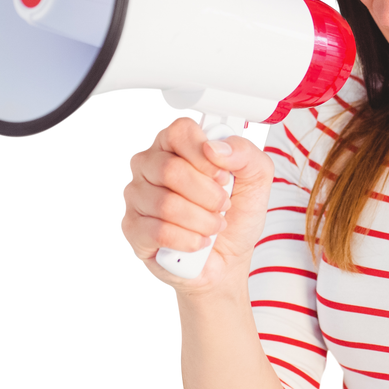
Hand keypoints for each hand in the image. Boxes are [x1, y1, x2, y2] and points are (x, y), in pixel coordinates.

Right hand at [119, 114, 275, 293]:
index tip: (223, 175)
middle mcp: (149, 166)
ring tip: (214, 226)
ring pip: (166, 204)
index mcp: (177, 146)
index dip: (203, 154)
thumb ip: (245, 154)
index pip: (178, 131)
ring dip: (203, 221)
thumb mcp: (256, 180)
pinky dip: (190, 240)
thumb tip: (216, 147)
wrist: (229, 258)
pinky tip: (199, 241)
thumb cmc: (236, 215)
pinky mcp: (132, 229)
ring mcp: (136, 197)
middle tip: (223, 205)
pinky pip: (159, 231)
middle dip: (208, 195)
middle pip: (170, 169)